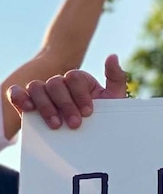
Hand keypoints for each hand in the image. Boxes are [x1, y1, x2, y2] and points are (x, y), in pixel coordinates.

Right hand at [7, 55, 127, 129]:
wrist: (94, 137)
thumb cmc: (104, 116)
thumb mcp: (114, 99)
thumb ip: (116, 77)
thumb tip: (112, 55)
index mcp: (77, 80)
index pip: (73, 77)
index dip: (80, 95)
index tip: (89, 112)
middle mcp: (58, 84)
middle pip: (54, 83)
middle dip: (65, 104)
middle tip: (75, 124)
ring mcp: (43, 94)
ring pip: (36, 87)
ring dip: (45, 106)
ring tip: (56, 125)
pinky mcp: (28, 105)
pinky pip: (16, 94)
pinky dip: (18, 97)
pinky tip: (28, 108)